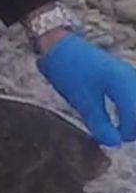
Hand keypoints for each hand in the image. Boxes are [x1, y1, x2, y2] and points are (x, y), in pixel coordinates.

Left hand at [37, 32, 135, 146]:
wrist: (63, 48)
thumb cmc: (69, 72)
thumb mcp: (82, 102)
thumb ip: (100, 124)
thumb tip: (114, 144)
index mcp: (121, 81)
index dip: (128, 132)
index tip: (114, 139)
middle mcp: (132, 76)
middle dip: (134, 128)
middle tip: (118, 136)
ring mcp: (132, 76)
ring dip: (134, 120)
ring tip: (120, 129)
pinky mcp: (129, 79)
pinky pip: (135, 99)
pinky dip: (132, 112)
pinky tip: (123, 119)